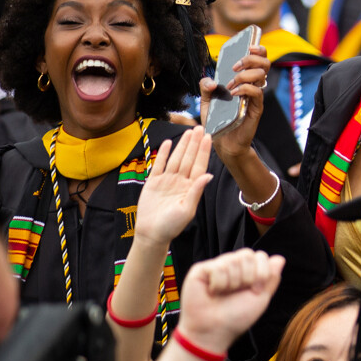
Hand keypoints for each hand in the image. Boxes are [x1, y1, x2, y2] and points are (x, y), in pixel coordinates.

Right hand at [136, 128, 212, 249]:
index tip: (208, 138)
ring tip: (188, 132)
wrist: (152, 233)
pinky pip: (159, 165)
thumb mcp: (187, 209)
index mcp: (191, 187)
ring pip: (176, 159)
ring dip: (182, 145)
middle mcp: (180, 181)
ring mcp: (167, 181)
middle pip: (188, 158)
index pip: (199, 165)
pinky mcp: (153, 182)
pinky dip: (163, 154)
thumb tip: (208, 175)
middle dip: (194, 143)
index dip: (203, 151)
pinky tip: (167, 143)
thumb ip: (196, 191)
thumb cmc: (171, 226)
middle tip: (199, 127)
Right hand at [175, 249, 283, 353]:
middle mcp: (232, 266)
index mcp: (247, 271)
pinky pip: (217, 267)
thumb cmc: (236, 317)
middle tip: (238, 292)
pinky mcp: (201, 270)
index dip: (262, 273)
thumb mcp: (261, 298)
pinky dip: (219, 283)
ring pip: (233, 260)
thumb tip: (279, 259)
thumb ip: (271, 277)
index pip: (261, 256)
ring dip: (233, 282)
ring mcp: (216, 267)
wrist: (215, 330)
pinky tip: (213, 292)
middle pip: (248, 254)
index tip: (255, 291)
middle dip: (248, 277)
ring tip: (224, 293)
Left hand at [200, 45, 267, 158]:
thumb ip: (205, 87)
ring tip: (231, 84)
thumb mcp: (206, 101)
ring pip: (262, 75)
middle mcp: (253, 86)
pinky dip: (245, 88)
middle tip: (235, 67)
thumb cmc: (217, 120)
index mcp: (244, 79)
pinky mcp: (256, 108)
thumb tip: (211, 80)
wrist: (221, 141)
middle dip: (251, 59)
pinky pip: (257, 92)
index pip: (258, 58)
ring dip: (245, 74)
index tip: (248, 46)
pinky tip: (234, 93)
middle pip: (264, 63)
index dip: (257, 48)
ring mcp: (255, 97)